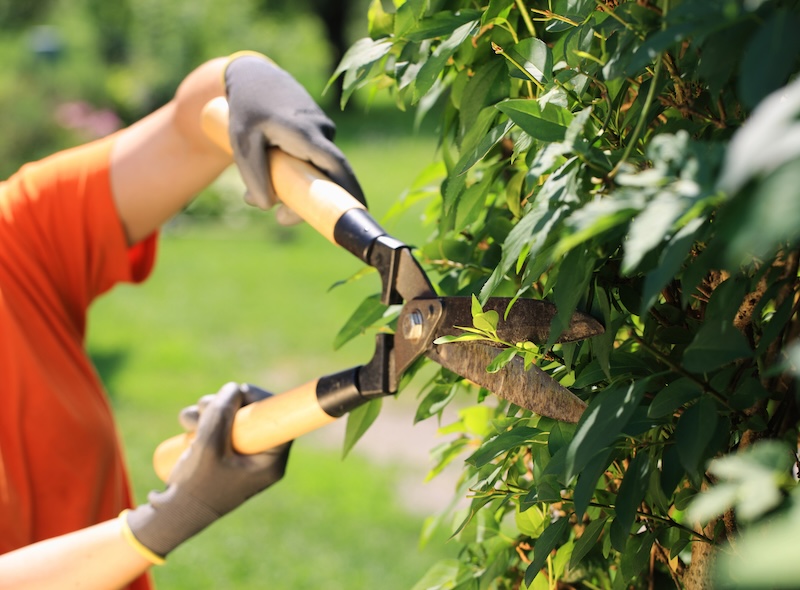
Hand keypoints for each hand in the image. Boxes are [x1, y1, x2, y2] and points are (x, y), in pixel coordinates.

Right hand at [125, 382, 291, 557]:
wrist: (172, 515)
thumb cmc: (195, 487)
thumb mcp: (208, 446)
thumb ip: (222, 414)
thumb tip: (235, 388)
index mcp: (269, 461)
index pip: (279, 420)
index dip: (261, 400)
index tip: (241, 392)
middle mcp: (259, 457)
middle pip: (253, 414)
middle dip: (226, 404)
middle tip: (204, 406)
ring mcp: (241, 455)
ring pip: (233, 417)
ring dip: (209, 410)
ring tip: (187, 421)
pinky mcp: (223, 453)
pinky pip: (219, 426)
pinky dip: (203, 420)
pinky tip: (186, 426)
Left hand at [224, 53, 365, 214]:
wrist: (255, 75)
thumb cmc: (247, 108)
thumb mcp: (241, 142)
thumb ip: (253, 175)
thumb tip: (266, 206)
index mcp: (307, 133)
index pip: (337, 166)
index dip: (350, 190)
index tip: (361, 211)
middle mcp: (321, 131)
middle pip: (327, 176)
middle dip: (311, 202)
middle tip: (281, 218)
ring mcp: (322, 131)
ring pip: (316, 170)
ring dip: (294, 187)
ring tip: (257, 193)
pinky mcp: (317, 134)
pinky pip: (312, 160)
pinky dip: (295, 173)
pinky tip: (268, 170)